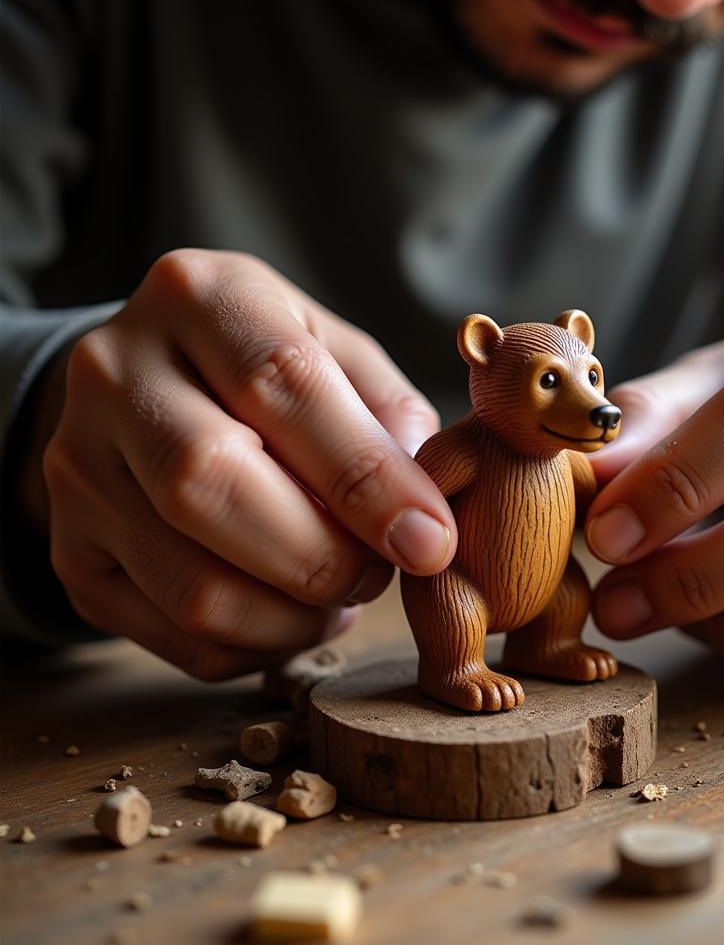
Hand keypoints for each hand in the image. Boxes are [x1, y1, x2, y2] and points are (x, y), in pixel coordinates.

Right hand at [41, 249, 454, 678]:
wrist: (148, 386)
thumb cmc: (265, 367)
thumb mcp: (334, 350)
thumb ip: (388, 413)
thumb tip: (420, 514)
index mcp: (198, 299)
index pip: (280, 383)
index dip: (364, 476)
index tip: (430, 541)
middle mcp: (116, 374)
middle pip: (213, 485)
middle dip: (324, 557)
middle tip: (379, 572)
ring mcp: (78, 466)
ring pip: (193, 584)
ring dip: (294, 617)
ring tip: (338, 596)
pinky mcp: (73, 549)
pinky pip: (173, 634)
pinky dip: (254, 645)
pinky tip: (287, 613)